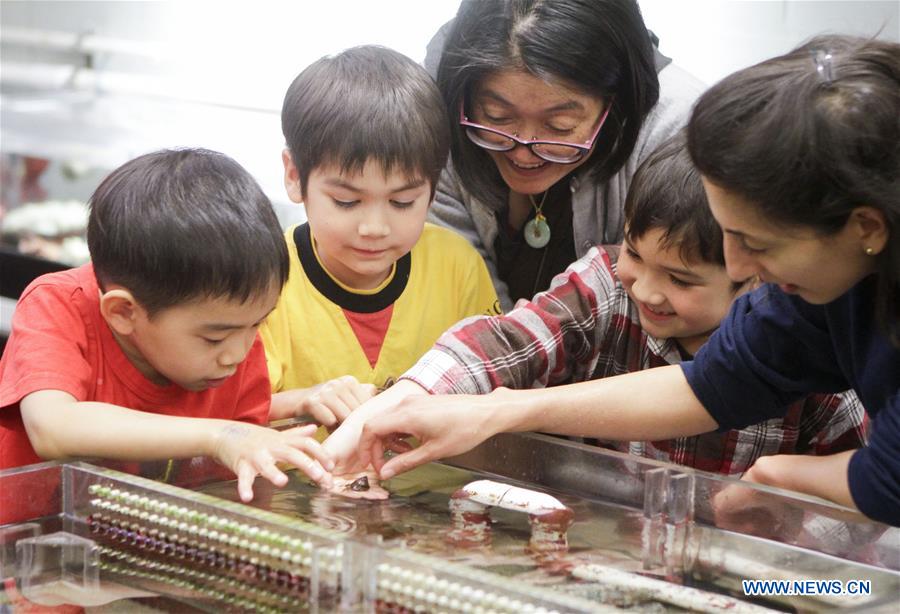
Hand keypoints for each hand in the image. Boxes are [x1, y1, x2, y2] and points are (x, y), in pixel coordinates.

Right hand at [212, 422, 334, 501]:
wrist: (225, 433)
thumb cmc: (255, 438)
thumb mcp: (278, 435)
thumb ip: (296, 434)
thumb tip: (314, 429)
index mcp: (283, 441)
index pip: (306, 444)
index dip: (320, 453)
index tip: (332, 466)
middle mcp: (272, 446)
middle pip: (292, 453)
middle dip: (307, 464)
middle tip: (321, 477)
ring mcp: (256, 455)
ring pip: (266, 464)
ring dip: (274, 472)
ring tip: (282, 482)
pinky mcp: (241, 464)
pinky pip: (243, 477)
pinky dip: (244, 488)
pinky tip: (248, 498)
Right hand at [270, 375, 376, 424]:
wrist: (297, 401)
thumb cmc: (325, 404)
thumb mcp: (344, 396)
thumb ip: (362, 396)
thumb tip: (385, 404)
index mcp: (349, 381)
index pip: (367, 403)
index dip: (364, 417)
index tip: (360, 424)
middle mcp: (338, 383)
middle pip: (356, 411)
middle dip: (352, 423)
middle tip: (346, 428)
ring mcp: (326, 391)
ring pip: (344, 417)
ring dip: (340, 426)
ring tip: (336, 426)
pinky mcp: (313, 401)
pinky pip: (329, 420)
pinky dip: (328, 426)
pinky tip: (324, 425)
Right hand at [358, 389, 511, 478]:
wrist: (485, 412)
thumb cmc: (465, 430)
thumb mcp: (434, 452)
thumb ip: (406, 462)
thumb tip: (386, 473)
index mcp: (406, 415)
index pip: (370, 429)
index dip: (365, 449)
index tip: (370, 466)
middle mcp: (406, 404)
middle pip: (375, 425)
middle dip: (375, 447)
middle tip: (384, 466)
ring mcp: (412, 401)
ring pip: (386, 421)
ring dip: (388, 441)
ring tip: (403, 455)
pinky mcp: (420, 402)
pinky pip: (398, 417)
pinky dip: (398, 432)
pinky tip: (411, 444)